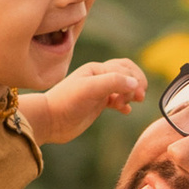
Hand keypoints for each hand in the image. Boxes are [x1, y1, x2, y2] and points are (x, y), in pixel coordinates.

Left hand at [21, 54, 148, 146]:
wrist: (50, 121)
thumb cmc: (66, 102)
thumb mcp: (90, 89)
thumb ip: (113, 82)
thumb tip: (136, 83)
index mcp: (97, 69)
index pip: (125, 68)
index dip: (135, 79)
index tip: (136, 94)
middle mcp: (98, 77)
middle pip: (126, 74)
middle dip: (136, 84)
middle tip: (139, 98)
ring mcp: (98, 91)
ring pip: (123, 87)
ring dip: (131, 93)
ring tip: (132, 103)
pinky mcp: (97, 105)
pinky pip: (116, 101)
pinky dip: (124, 105)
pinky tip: (126, 111)